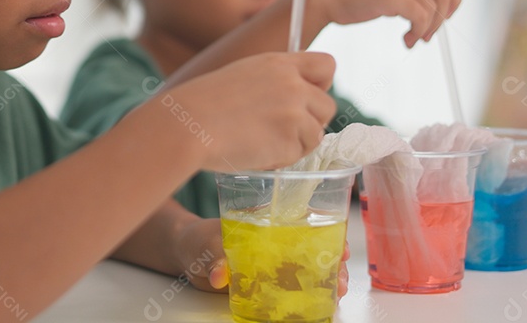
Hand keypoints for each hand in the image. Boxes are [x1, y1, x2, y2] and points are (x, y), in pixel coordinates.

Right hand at [159, 52, 336, 171]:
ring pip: (316, 134)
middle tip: (281, 130)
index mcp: (279, 63)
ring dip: (296, 143)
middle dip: (310, 122)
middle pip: (327, 106)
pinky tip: (256, 151)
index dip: (322, 83)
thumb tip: (294, 100)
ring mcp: (294, 112)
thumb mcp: (242, 75)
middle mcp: (292, 84)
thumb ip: (273, 81)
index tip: (307, 96)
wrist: (187, 125)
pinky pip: (299, 155)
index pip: (326, 64)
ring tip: (262, 142)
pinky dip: (282, 158)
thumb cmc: (203, 104)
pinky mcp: (290, 140)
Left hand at [173, 220, 350, 300]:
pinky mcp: (267, 285)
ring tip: (337, 293)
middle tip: (341, 277)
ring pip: (309, 270)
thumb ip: (214, 258)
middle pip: (315, 248)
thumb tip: (220, 275)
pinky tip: (320, 304)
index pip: (305, 221)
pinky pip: (293, 290)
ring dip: (327, 281)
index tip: (339, 245)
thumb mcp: (205, 244)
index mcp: (266, 223)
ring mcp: (274, 264)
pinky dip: (309, 297)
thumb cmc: (198, 238)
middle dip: (334, 262)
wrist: (186, 254)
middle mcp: (276, 242)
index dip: (328, 230)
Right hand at [308, 0, 461, 47]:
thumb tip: (446, 5)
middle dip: (442, 19)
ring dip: (427, 29)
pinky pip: (420, 17)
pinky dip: (417, 32)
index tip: (446, 16)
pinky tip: (406, 39)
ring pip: (434, 8)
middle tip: (428, 34)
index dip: (455, 0)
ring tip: (413, 38)